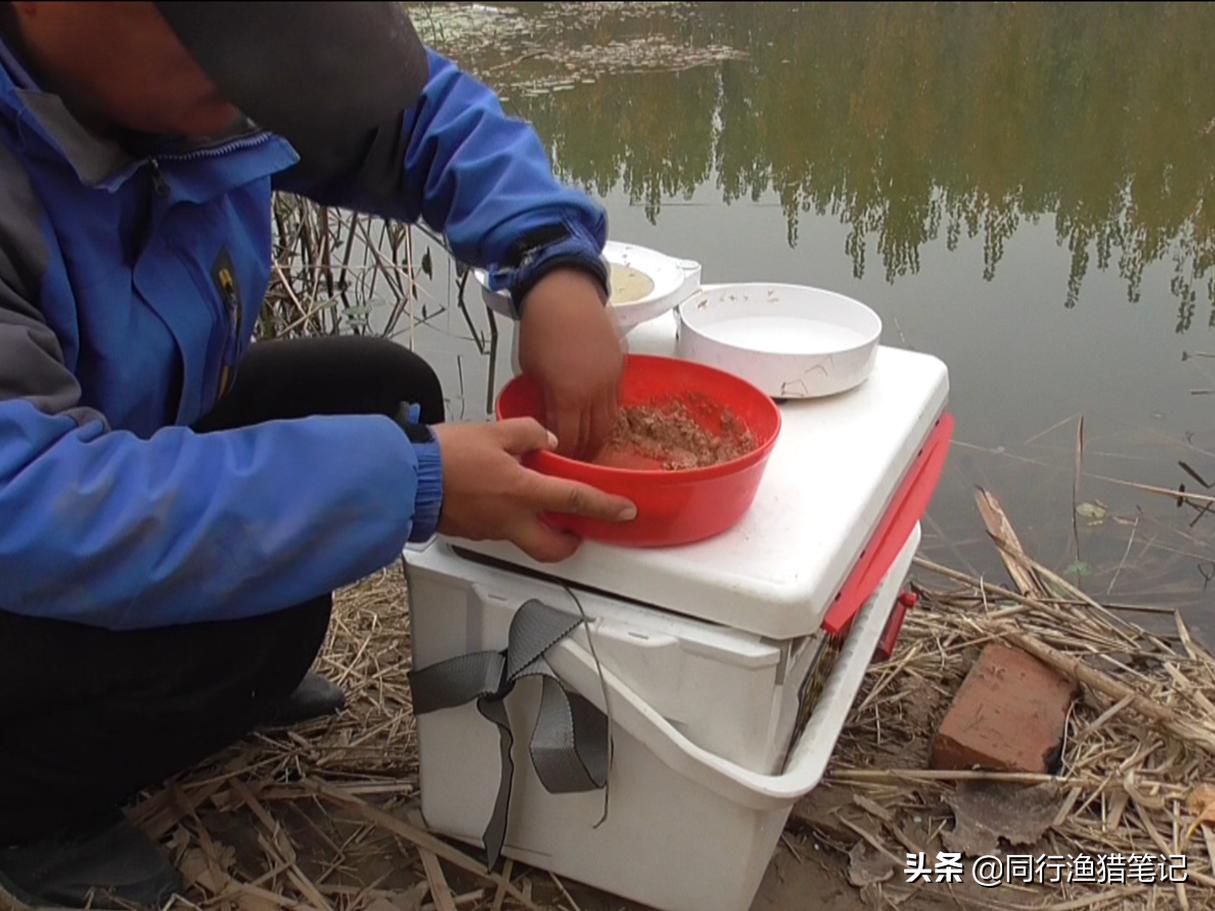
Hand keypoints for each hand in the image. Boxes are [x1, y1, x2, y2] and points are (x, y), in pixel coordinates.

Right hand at [433, 418, 636, 561]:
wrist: (406, 477)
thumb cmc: (445, 456)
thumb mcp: (495, 431)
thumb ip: (529, 433)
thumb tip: (545, 439)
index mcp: (522, 492)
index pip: (576, 501)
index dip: (606, 507)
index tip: (625, 511)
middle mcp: (510, 519)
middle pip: (553, 548)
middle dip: (570, 545)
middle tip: (578, 530)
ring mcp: (490, 530)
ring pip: (526, 540)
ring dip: (538, 528)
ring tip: (538, 504)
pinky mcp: (472, 531)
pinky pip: (501, 530)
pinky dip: (511, 520)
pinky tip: (504, 498)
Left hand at [518, 267, 623, 459]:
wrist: (563, 292)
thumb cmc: (541, 325)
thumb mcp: (531, 369)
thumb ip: (545, 396)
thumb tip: (549, 412)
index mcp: (569, 396)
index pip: (569, 440)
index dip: (564, 455)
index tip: (558, 461)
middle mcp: (594, 392)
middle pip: (594, 436)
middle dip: (584, 451)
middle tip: (575, 459)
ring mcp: (611, 379)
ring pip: (610, 421)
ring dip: (599, 436)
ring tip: (588, 443)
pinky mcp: (620, 366)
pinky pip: (617, 400)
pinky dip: (607, 412)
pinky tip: (597, 416)